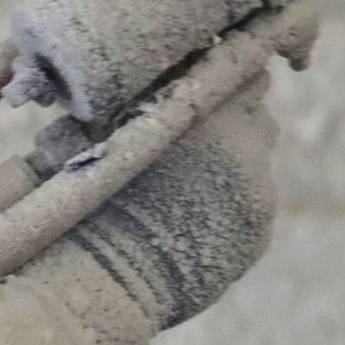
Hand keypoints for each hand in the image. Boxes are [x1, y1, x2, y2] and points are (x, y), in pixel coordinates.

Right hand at [14, 75, 277, 344]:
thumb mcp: (99, 132)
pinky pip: (247, 208)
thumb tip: (140, 91)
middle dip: (231, 121)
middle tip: (194, 135)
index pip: (242, 69)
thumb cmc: (87, 195)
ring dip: (229, 166)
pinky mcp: (257, 234)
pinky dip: (224, 210)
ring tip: (187, 186)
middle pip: (256, 115)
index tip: (200, 84)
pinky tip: (187, 224)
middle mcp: (244, 143)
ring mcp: (257, 191)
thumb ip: (138, 104)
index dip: (220, 77)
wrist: (103, 274)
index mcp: (207, 106)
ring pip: (253, 164)